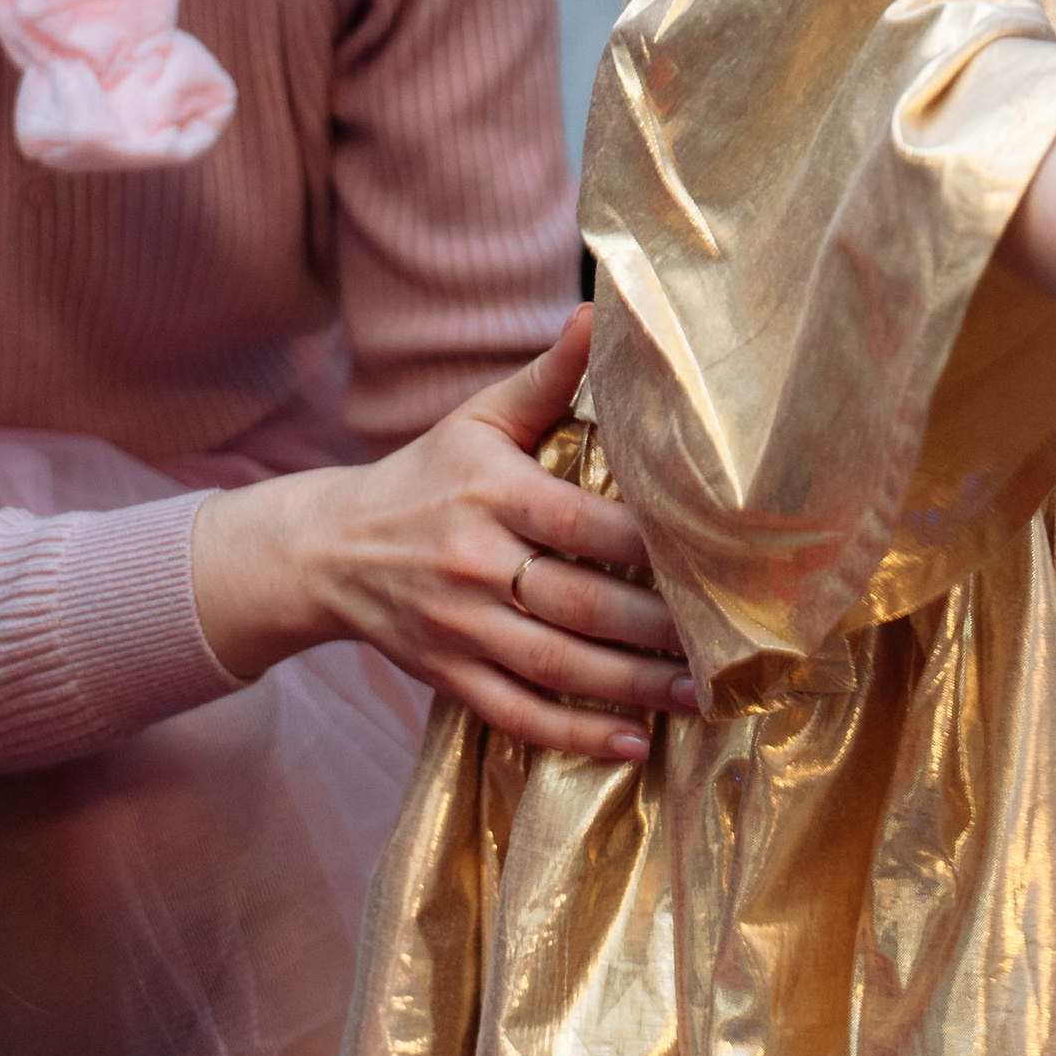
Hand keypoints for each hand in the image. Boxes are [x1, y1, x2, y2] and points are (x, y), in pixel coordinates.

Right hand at [191, 310, 691, 763]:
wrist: (326, 549)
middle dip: (659, 629)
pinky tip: (635, 743)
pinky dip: (576, 736)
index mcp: (494, 495)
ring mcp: (460, 627)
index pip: (585, 524)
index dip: (651, 546)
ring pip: (558, 667)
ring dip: (635, 687)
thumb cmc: (425, 477)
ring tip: (703, 694)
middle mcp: (476, 565)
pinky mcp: (448, 675)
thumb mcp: (478, 420)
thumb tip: (601, 313)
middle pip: (582, 604)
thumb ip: (547, 378)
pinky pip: (518, 715)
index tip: (715, 559)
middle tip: (730, 641)